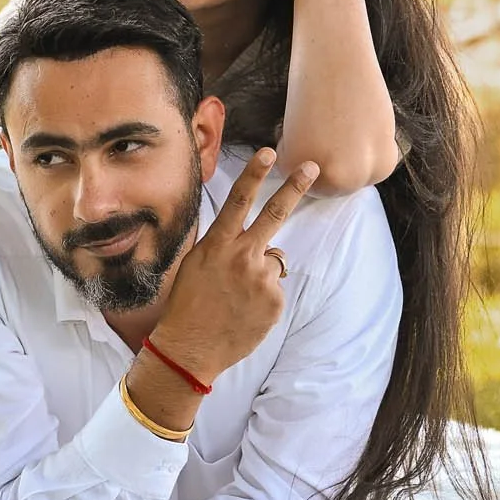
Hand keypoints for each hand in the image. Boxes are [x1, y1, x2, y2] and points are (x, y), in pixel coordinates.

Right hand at [150, 147, 315, 385]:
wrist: (190, 347)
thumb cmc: (188, 305)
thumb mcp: (195, 265)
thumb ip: (223, 247)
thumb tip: (249, 240)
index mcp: (217, 245)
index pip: (239, 201)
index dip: (254, 174)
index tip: (268, 152)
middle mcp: (242, 256)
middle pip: (274, 215)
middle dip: (294, 187)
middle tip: (311, 167)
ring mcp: (261, 279)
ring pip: (273, 261)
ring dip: (261, 273)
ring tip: (238, 296)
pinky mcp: (274, 301)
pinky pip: (275, 289)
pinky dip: (264, 298)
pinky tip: (245, 311)